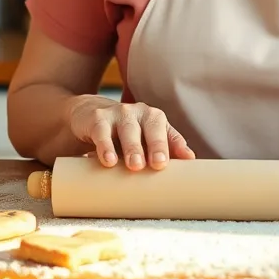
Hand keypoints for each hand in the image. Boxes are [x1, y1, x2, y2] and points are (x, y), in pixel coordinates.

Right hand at [67, 97, 194, 170]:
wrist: (87, 114)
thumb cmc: (123, 133)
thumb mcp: (143, 139)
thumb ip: (165, 147)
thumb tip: (190, 158)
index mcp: (155, 118)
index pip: (168, 133)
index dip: (175, 146)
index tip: (184, 160)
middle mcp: (140, 112)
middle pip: (152, 127)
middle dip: (157, 145)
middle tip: (159, 164)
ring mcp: (118, 113)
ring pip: (128, 130)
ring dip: (133, 148)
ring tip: (135, 166)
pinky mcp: (97, 118)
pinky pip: (102, 132)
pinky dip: (106, 146)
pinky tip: (108, 161)